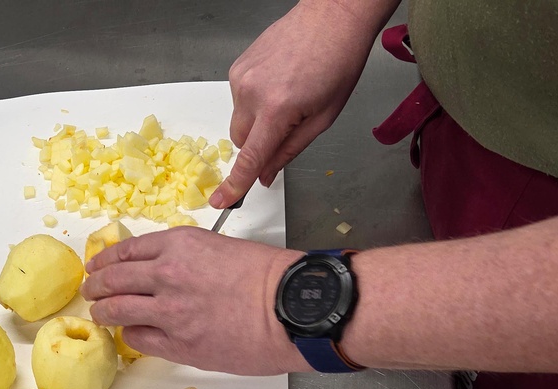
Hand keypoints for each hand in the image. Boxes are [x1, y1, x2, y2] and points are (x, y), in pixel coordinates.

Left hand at [80, 227, 309, 374]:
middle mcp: (167, 273)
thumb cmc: (269, 277)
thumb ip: (188, 258)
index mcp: (179, 244)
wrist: (292, 307)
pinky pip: (138, 339)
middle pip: (113, 279)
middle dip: (96, 286)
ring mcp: (169, 311)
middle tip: (90, 291)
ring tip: (98, 314)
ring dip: (102, 312)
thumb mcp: (221, 248)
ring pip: (116, 310)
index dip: (107, 260)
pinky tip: (131, 333)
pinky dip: (130, 335)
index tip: (98, 265)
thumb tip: (165, 271)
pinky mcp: (177, 343)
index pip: (127, 250)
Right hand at [211, 0, 396, 206]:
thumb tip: (266, 175)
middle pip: (240, 140)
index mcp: (277, 109)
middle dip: (258, 144)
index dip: (235, 184)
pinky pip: (239, 99)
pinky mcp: (237, 68)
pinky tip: (277, 83)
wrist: (331, 18)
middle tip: (287, 127)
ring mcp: (240, 78)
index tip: (220, 200)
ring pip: (239, 120)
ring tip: (287, 96)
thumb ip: (289, 150)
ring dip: (257, 120)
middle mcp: (252, 93)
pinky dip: (254, 101)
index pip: (250, 157)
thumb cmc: (337, 62)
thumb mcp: (323, 117)